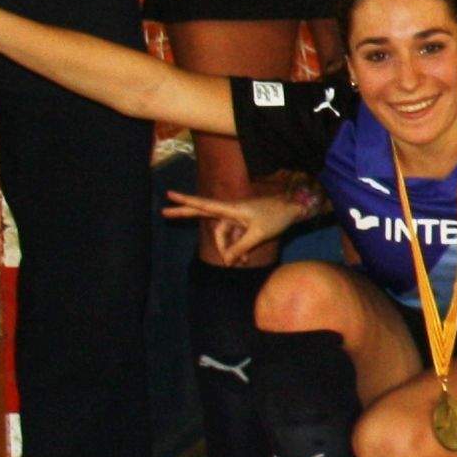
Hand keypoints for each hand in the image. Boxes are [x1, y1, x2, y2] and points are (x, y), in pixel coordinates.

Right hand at [162, 187, 313, 265]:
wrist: (294, 210)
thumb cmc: (276, 216)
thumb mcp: (257, 235)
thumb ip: (240, 248)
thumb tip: (226, 260)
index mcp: (231, 209)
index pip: (204, 205)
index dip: (186, 201)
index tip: (169, 194)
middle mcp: (230, 212)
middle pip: (203, 215)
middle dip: (184, 215)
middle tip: (162, 213)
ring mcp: (235, 219)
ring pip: (223, 237)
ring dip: (230, 250)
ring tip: (244, 262)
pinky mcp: (242, 225)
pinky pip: (233, 240)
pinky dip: (238, 250)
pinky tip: (246, 260)